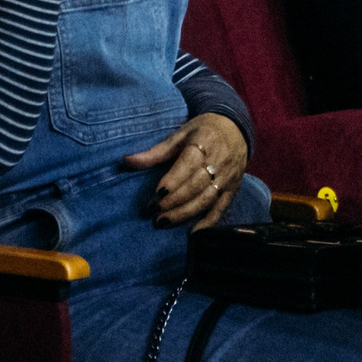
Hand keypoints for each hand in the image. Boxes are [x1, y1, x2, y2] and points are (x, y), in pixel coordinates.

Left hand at [125, 114, 249, 229]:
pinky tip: (193, 233)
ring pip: (206, 199)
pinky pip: (221, 208)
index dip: (173, 181)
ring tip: (163, 222)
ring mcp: (227, 177)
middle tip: (152, 212)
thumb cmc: (202, 131)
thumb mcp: (179, 135)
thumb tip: (126, 162)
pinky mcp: (233, 189)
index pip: (189, 164)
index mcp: (204, 143)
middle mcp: (218, 161)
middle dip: (173, 201)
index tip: (156, 194)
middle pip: (196, 185)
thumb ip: (155, 152)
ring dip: (184, 213)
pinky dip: (208, 222)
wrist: (236, 128)